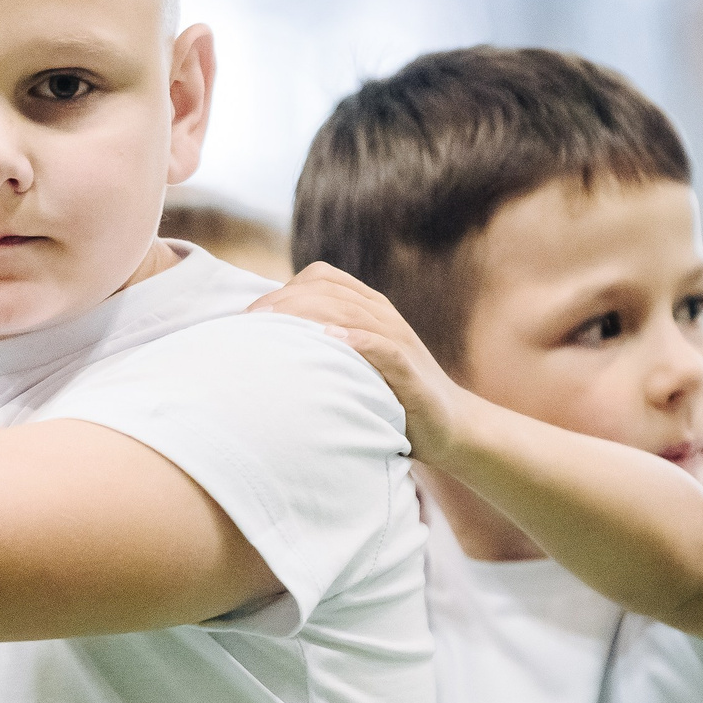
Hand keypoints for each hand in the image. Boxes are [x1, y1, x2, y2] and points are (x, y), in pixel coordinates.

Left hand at [247, 263, 474, 464]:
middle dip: (285, 301)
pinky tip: (330, 340)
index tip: (251, 314)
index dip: (284, 289)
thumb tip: (269, 349)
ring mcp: (398, 339)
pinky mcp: (409, 369)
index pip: (322, 277)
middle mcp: (382, 316)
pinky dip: (356, 339)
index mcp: (368, 309)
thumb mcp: (354, 363)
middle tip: (251, 322)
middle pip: (328, 290)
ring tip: (274, 324)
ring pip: (350, 310)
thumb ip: (324, 347)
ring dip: (309, 313)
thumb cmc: (392, 396)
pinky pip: (382, 346)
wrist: (450, 425)